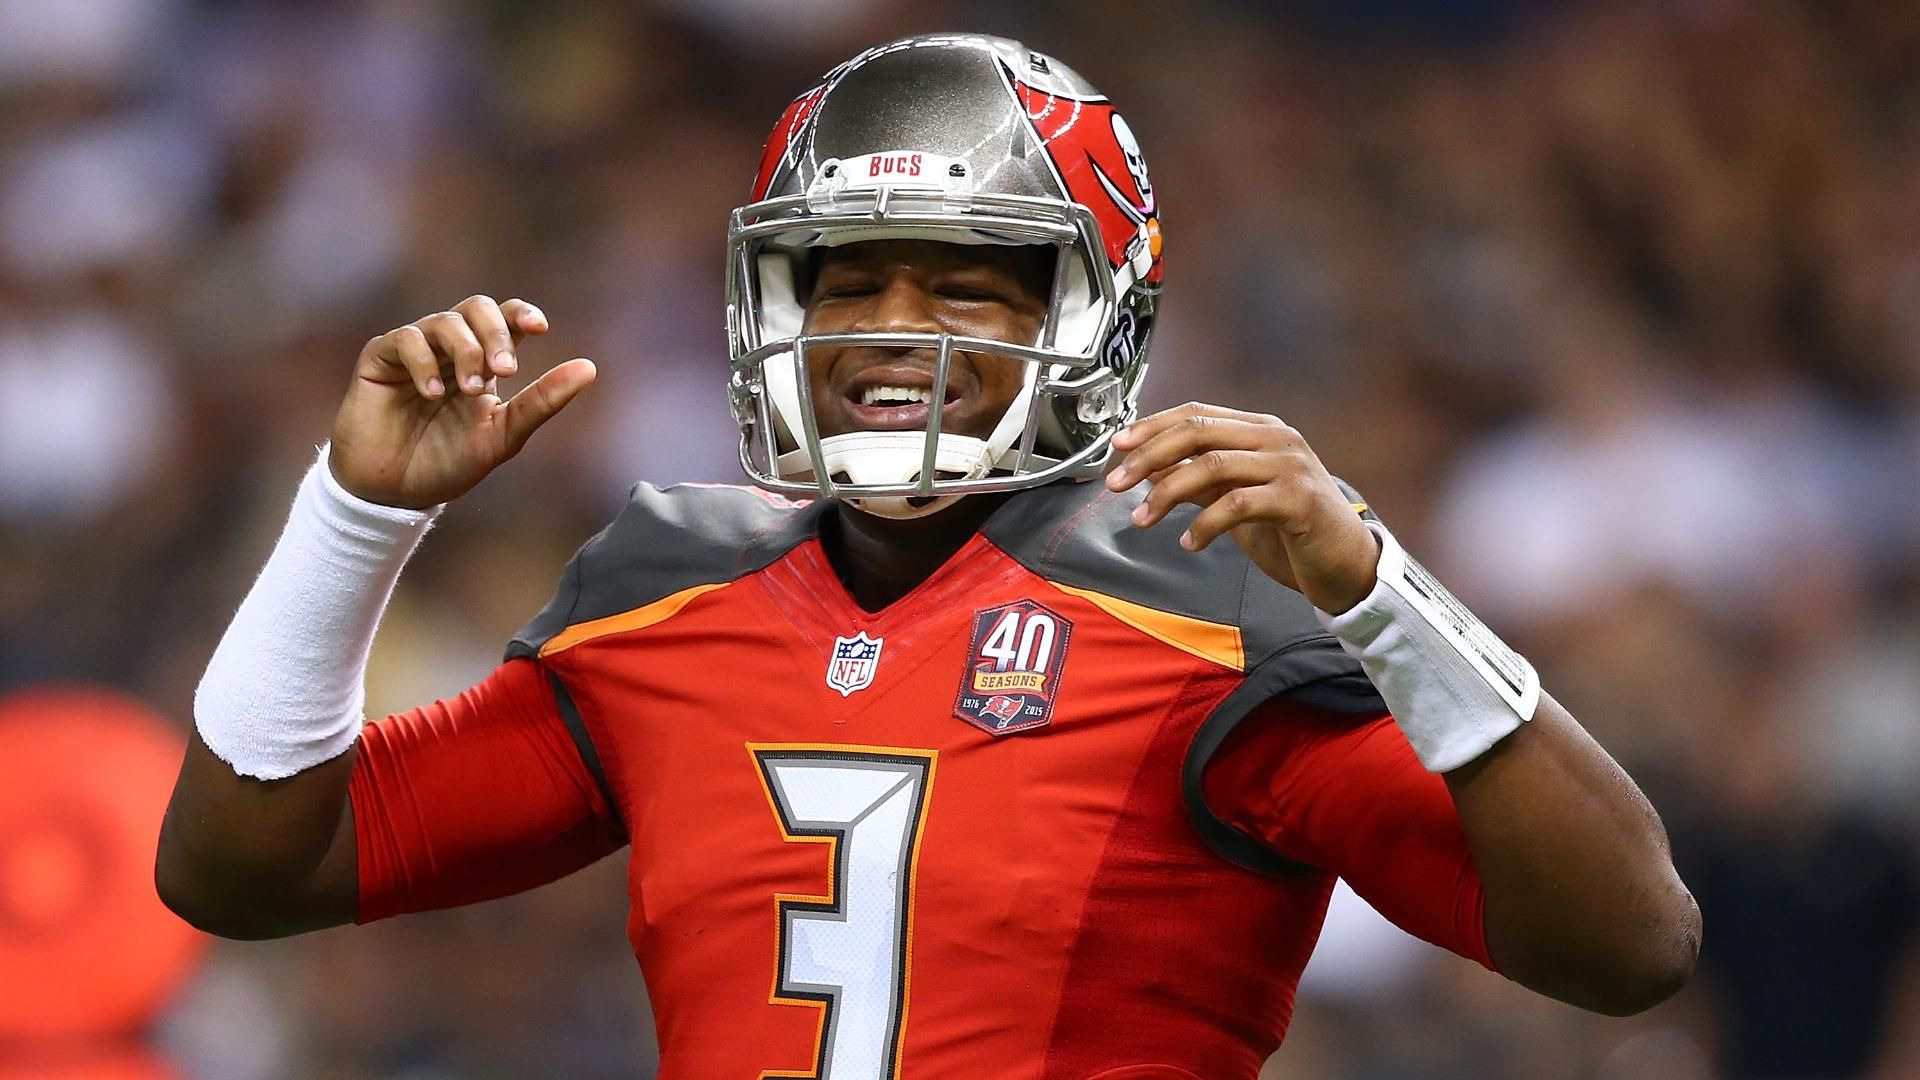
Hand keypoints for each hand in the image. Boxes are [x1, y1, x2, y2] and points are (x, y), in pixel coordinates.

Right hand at [329, 295, 596, 508]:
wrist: (395, 491)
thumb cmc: (448, 462)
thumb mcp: (504, 435)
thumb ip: (542, 402)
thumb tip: (589, 368)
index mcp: (483, 361)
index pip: (505, 318)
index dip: (521, 313)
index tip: (539, 327)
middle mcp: (449, 349)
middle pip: (476, 308)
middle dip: (495, 333)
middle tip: (506, 369)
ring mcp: (415, 350)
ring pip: (444, 321)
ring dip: (465, 352)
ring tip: (469, 390)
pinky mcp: (380, 358)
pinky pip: (405, 339)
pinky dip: (424, 362)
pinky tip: (433, 393)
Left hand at [1105, 402, 1378, 613]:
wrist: (1346, 564)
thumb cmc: (1291, 530)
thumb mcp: (1235, 499)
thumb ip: (1197, 481)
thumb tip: (1146, 469)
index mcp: (1260, 429)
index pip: (1196, 414)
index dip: (1152, 426)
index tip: (1117, 446)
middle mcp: (1276, 438)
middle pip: (1198, 431)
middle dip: (1149, 456)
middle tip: (1115, 483)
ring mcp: (1290, 466)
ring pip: (1212, 464)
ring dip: (1167, 492)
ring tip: (1142, 519)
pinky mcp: (1299, 500)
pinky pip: (1238, 504)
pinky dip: (1205, 524)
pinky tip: (1189, 543)